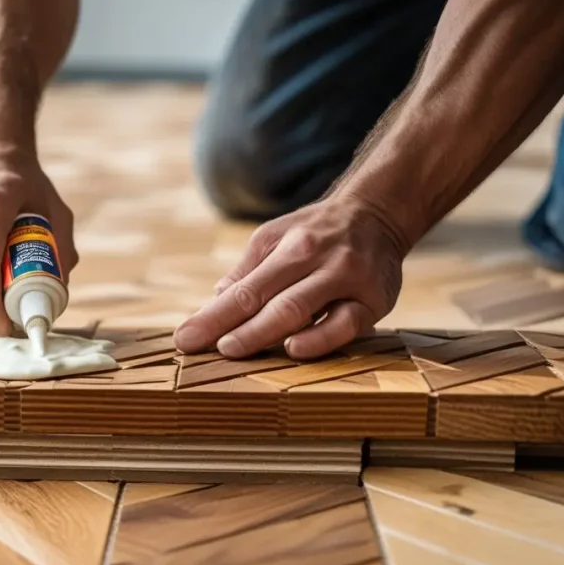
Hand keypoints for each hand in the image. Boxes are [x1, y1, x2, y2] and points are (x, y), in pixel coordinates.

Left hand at [173, 198, 406, 359]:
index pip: (243, 289)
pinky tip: (293, 349)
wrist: (378, 214)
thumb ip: (247, 273)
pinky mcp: (375, 300)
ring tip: (232, 350)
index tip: (184, 340)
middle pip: (268, 300)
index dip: (212, 317)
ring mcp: (347, 279)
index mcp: (289, 246)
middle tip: (202, 349)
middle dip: (232, 327)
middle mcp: (316, 259)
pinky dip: (319, 339)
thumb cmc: (315, 233)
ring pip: (301, 310)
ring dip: (263, 333)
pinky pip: (345, 325)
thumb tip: (213, 305)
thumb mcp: (275, 238)